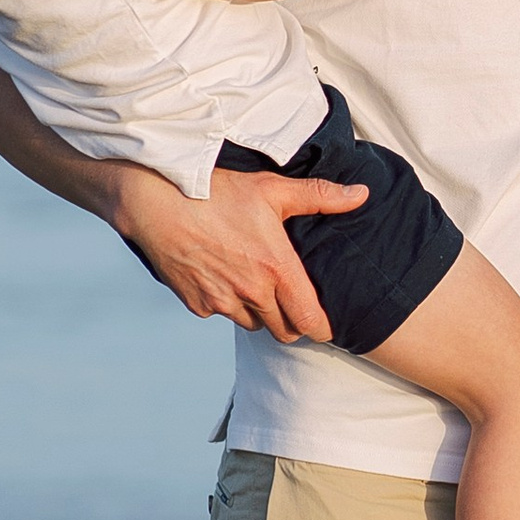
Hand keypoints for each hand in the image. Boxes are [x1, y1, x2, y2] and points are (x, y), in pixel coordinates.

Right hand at [109, 165, 368, 340]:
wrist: (157, 202)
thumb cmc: (217, 191)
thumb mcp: (272, 188)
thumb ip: (320, 196)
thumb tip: (362, 195)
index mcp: (277, 269)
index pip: (310, 321)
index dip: (320, 327)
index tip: (323, 323)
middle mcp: (252, 292)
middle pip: (284, 331)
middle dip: (291, 322)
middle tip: (291, 302)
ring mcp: (222, 302)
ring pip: (252, 324)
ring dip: (258, 312)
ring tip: (254, 282)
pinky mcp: (197, 304)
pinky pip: (220, 314)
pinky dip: (225, 303)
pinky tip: (222, 275)